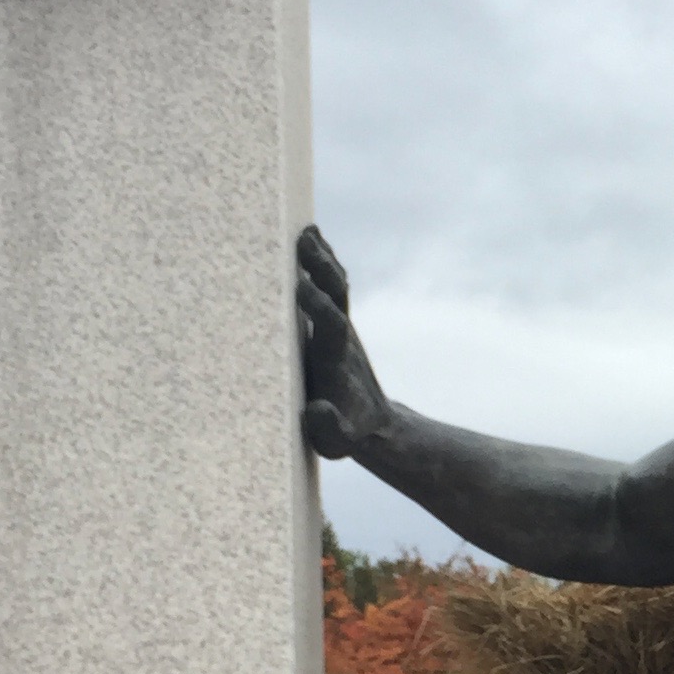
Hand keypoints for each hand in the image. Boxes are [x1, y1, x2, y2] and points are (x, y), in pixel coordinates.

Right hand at [296, 225, 394, 460]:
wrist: (373, 424)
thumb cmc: (346, 434)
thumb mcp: (336, 443)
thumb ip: (328, 428)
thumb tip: (317, 408)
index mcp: (336, 364)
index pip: (331, 328)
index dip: (319, 307)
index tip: (301, 287)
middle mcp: (340, 339)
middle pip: (336, 296)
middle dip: (322, 269)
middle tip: (304, 242)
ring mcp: (339, 328)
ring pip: (334, 286)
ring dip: (321, 258)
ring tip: (305, 230)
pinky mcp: (334, 324)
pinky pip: (330, 287)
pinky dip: (321, 263)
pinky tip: (309, 238)